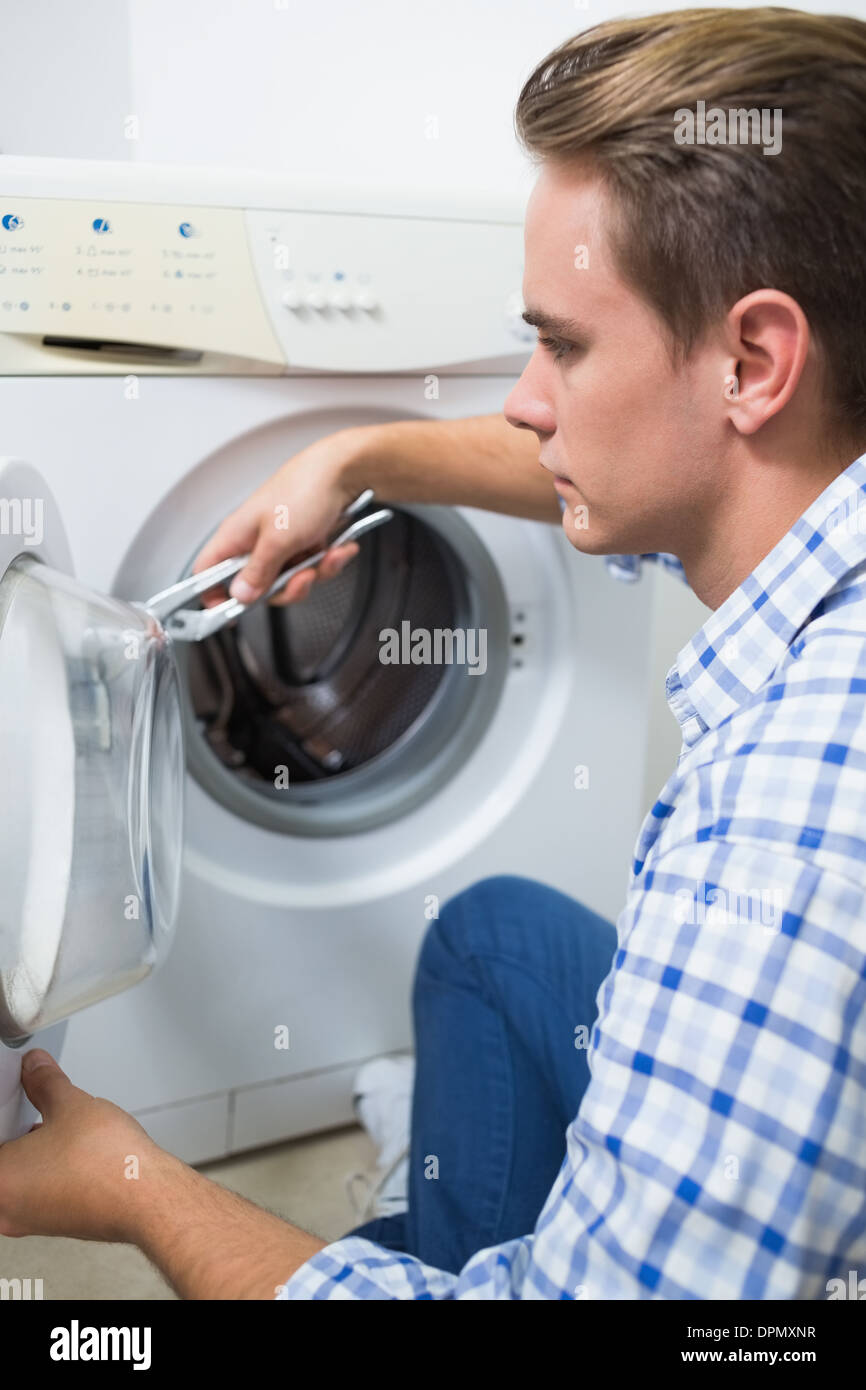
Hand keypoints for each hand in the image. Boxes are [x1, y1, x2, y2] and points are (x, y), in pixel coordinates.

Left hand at [0, 1049, 175, 1243]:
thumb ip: (44, 1082)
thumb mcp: (70, 1104)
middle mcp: (7, 1209)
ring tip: (58, 1124)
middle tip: (33, 1105)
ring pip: (20, 1178)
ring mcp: (32, 1220)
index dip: (5, 1114)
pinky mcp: (57, 1223)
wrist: (148, 1198)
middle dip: (16, 1131)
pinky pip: (40, 1190)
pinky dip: (49, 1168)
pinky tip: (73, 1148)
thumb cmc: (108, 1164)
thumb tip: (33, 1068)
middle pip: (3, 1161)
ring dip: (33, 1150)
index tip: (16, 1098)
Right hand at [193, 427, 370, 607]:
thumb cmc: (304, 490)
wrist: (344, 470)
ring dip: (313, 574)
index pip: (206, 573)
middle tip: (301, 576)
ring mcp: (280, 543)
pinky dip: (328, 562)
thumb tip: (240, 595)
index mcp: (236, 536)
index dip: (212, 596)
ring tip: (324, 556)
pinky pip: (311, 569)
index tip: (227, 615)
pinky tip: (338, 548)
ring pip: (288, 581)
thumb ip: (258, 571)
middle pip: (257, 587)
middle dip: (285, 589)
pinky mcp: (304, 543)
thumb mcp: (278, 538)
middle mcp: (254, 541)